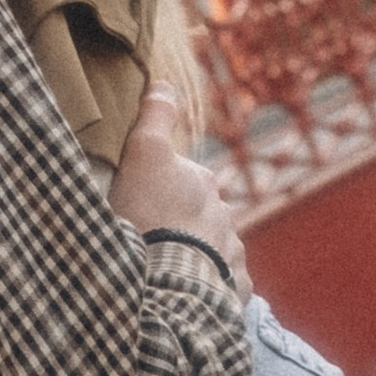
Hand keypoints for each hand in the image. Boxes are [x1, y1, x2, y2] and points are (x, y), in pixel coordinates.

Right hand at [110, 85, 249, 300]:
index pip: (185, 178)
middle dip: (183, 224)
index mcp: (204, 183)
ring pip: (213, 250)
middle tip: (151, 240)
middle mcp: (225, 216)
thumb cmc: (150, 215)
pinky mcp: (234, 291)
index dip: (161, 189)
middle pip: (201, 215)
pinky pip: (223, 286)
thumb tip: (165, 83)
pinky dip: (207, 287)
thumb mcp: (144, 153)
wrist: (166, 282)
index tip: (142, 204)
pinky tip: (184, 292)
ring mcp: (231, 255)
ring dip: (195, 256)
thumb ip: (155, 116)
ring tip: (165, 271)